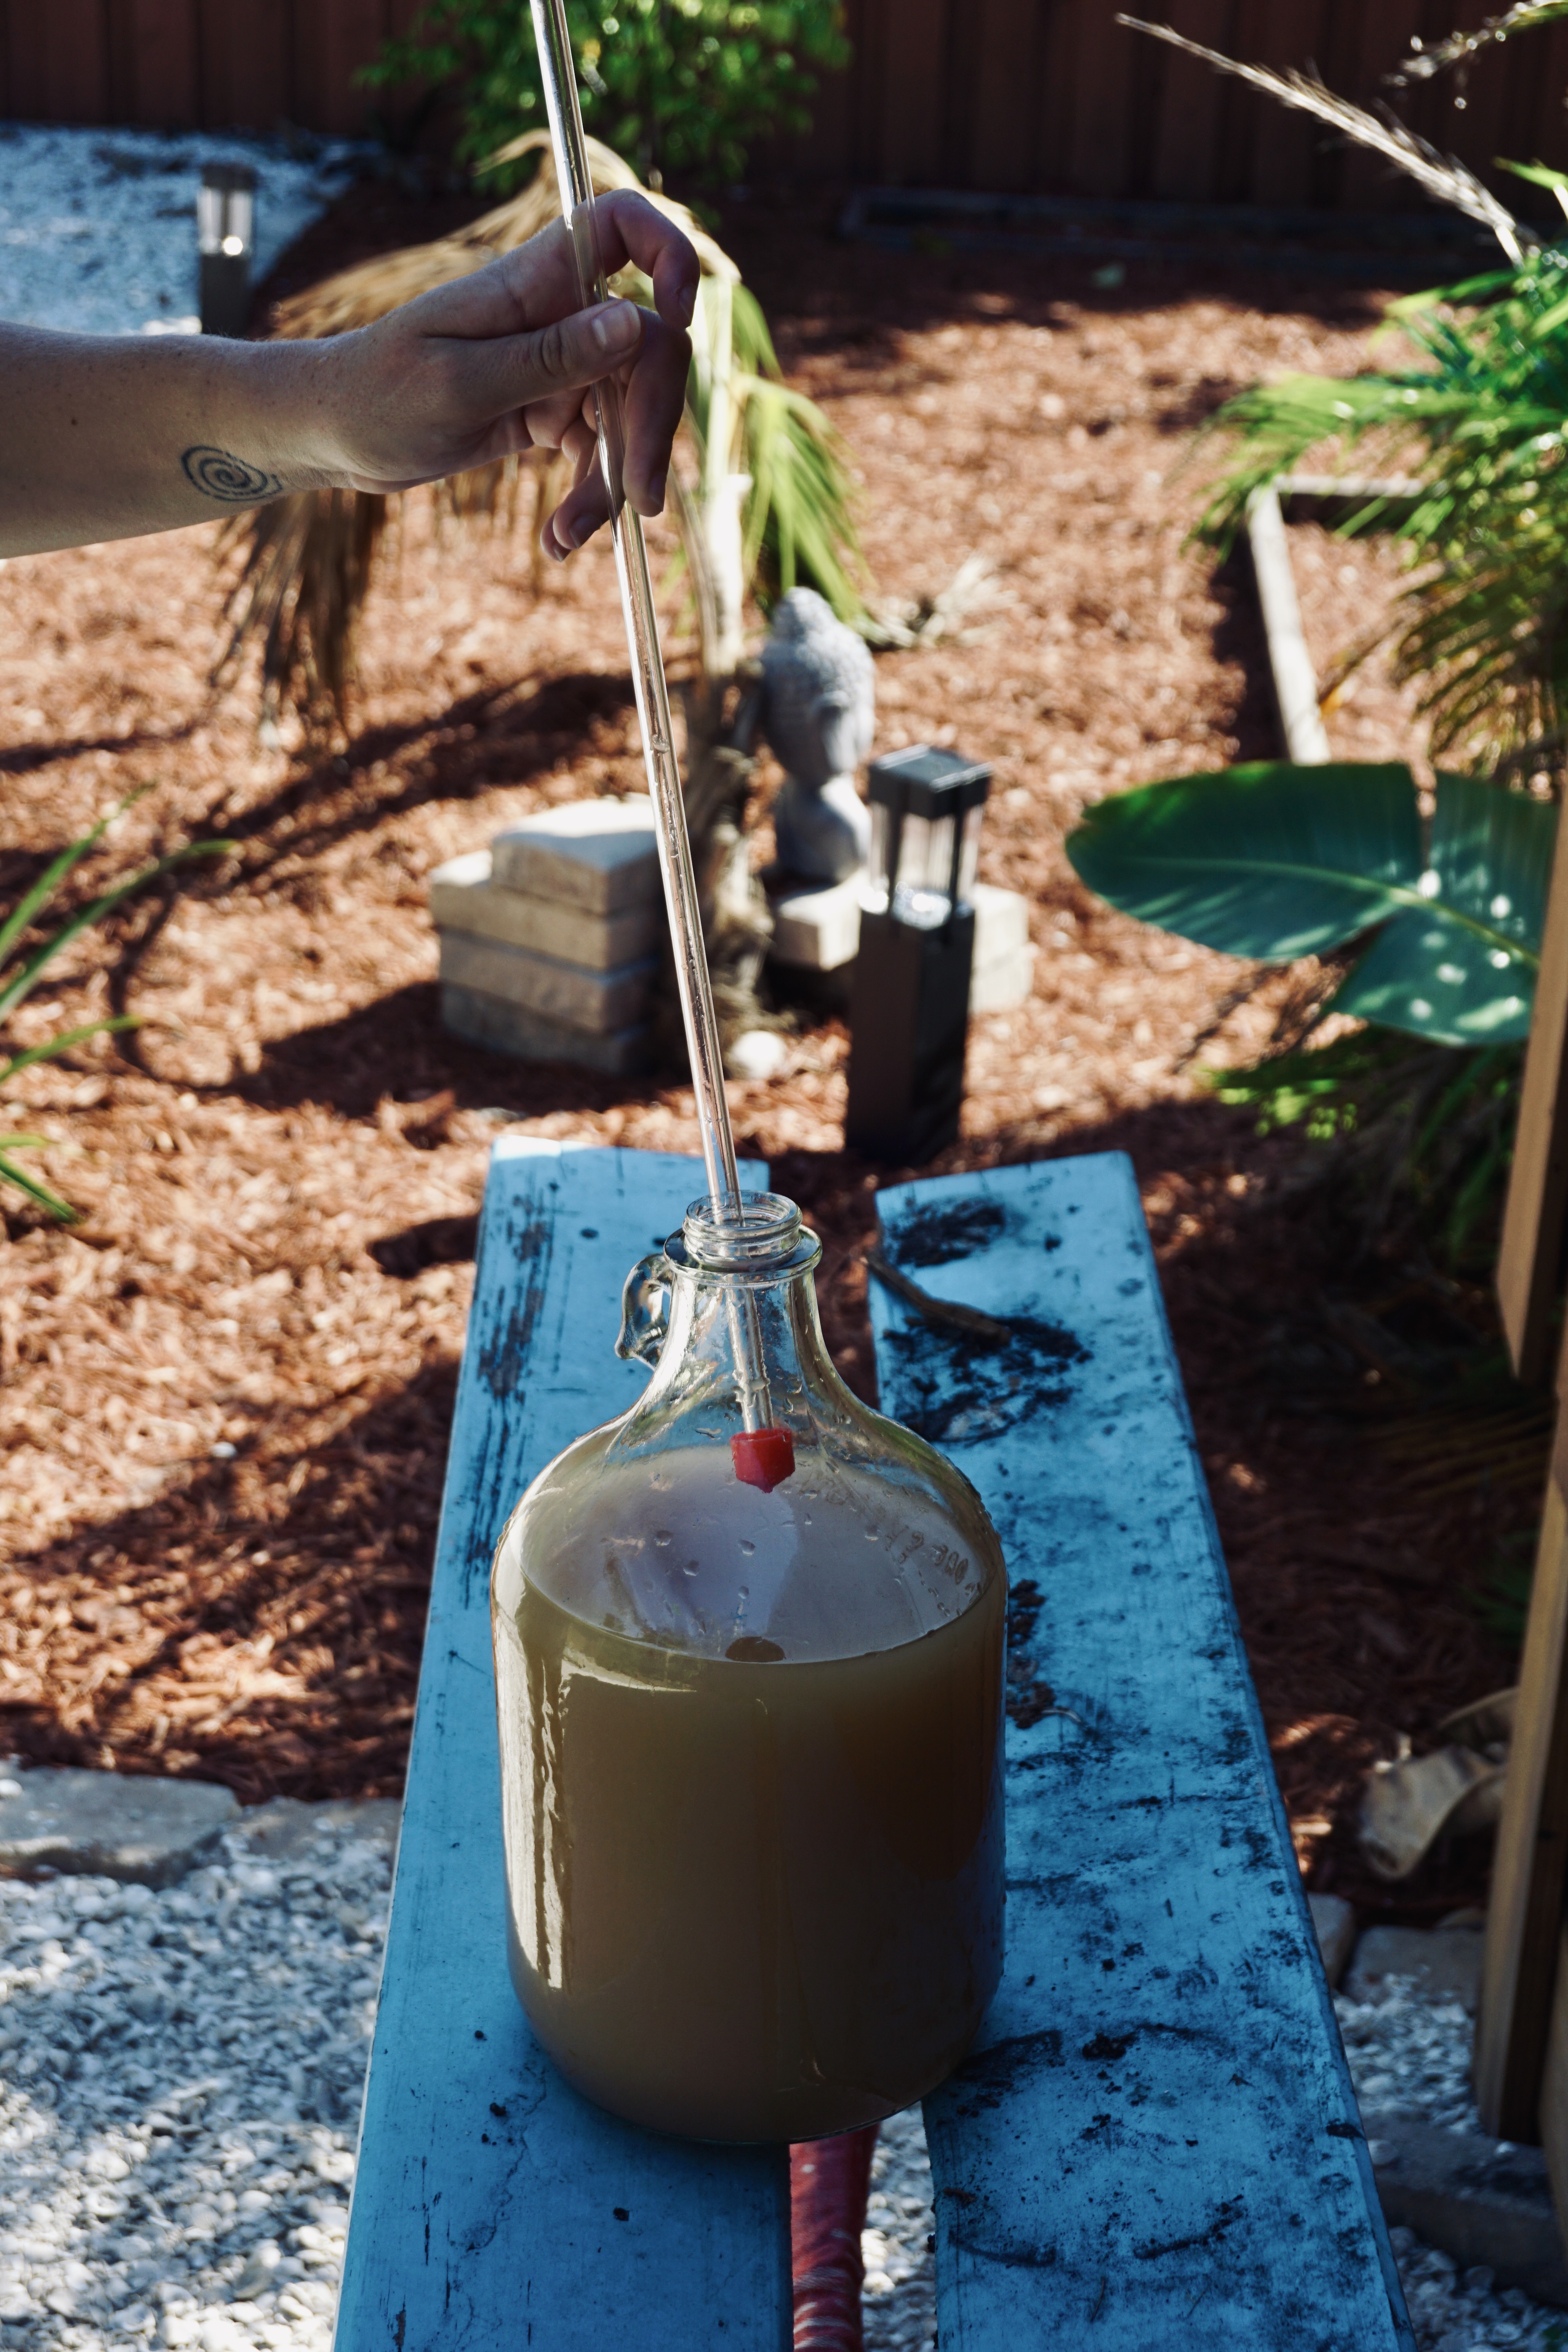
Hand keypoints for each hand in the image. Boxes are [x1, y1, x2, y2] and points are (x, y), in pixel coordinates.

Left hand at [320, 189, 698, 560]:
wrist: (335, 435)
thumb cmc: (376, 395)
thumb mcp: (458, 383)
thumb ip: (548, 357)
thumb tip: (633, 323)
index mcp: (535, 281)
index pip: (623, 226)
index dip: (669, 256)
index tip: (677, 319)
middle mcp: (559, 315)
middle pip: (649, 349)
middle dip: (652, 425)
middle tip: (638, 499)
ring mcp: (560, 365)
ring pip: (630, 412)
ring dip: (615, 481)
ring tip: (569, 535)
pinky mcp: (552, 411)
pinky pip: (600, 450)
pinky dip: (590, 496)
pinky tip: (559, 538)